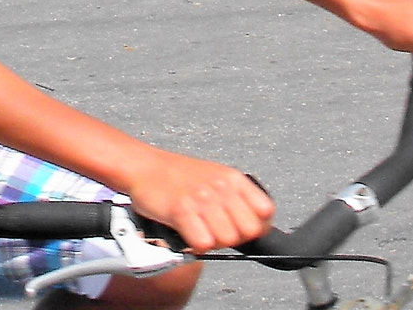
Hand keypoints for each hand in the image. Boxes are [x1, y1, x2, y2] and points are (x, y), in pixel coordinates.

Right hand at [121, 149, 273, 252]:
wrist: (146, 167)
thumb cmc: (180, 176)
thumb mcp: (217, 177)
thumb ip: (237, 197)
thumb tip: (255, 226)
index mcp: (233, 178)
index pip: (266, 212)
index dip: (257, 226)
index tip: (243, 229)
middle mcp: (221, 187)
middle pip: (249, 230)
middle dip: (235, 237)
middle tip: (217, 231)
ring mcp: (202, 199)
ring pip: (227, 240)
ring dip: (213, 242)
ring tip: (200, 229)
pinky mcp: (182, 211)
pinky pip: (203, 244)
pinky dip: (195, 245)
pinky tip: (188, 232)